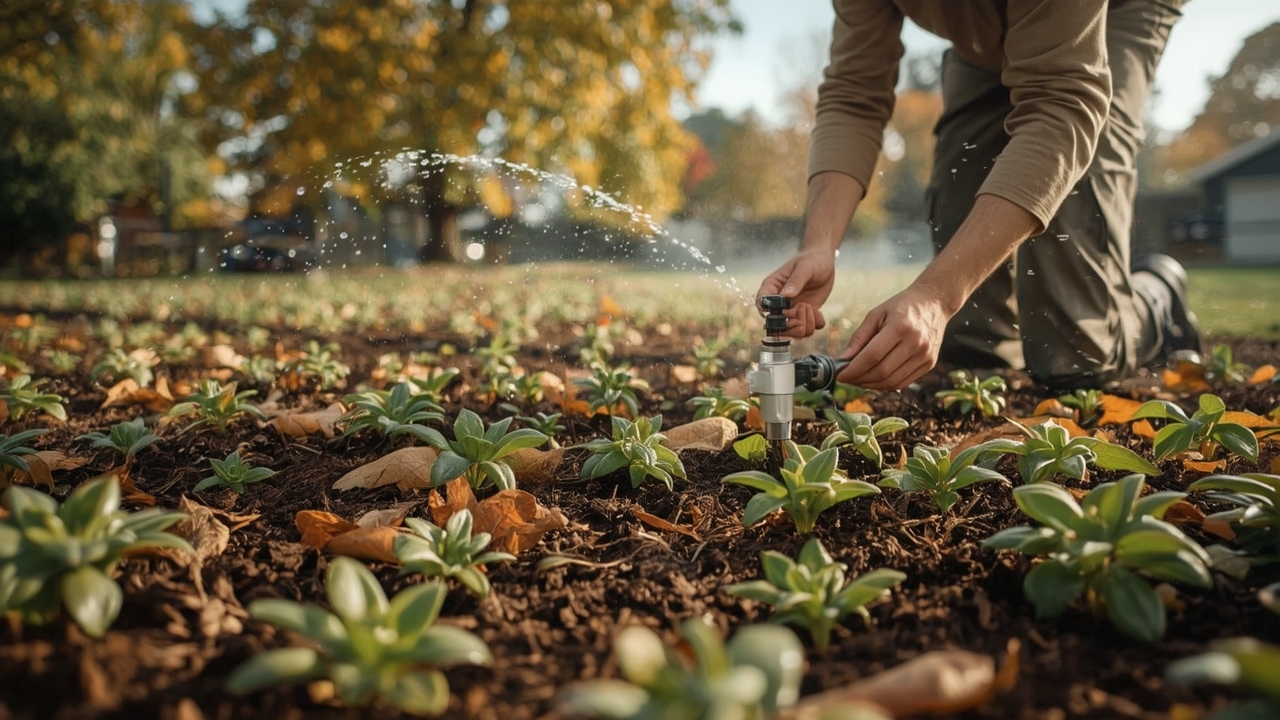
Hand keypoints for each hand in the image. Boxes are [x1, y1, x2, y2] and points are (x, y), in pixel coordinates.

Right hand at [754, 249, 835, 337]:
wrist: (824, 261)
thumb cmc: (810, 260)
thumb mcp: (804, 267)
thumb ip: (795, 281)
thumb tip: (785, 295)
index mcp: (771, 288)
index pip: (762, 304)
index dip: (771, 314)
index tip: (786, 311)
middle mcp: (779, 303)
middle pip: (776, 326)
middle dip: (792, 323)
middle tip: (804, 308)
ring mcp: (792, 311)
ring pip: (793, 332)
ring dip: (805, 325)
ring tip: (812, 309)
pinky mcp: (805, 315)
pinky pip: (808, 330)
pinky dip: (815, 324)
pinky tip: (818, 312)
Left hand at [836, 283, 950, 389]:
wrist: (934, 303)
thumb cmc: (901, 306)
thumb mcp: (876, 314)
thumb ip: (859, 337)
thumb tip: (843, 360)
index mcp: (900, 326)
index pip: (872, 356)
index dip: (853, 369)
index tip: (840, 375)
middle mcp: (915, 343)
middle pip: (882, 372)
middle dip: (859, 379)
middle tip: (847, 378)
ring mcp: (925, 355)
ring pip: (892, 381)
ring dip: (871, 385)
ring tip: (858, 379)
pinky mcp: (929, 364)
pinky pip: (903, 383)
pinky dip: (885, 385)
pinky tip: (874, 379)